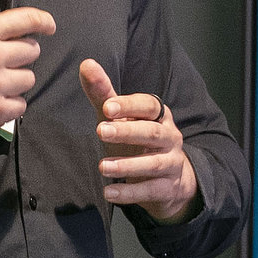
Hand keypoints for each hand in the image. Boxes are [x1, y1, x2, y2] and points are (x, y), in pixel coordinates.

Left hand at [81, 60, 197, 219]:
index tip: (107, 107)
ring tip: (102, 167)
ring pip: (154, 163)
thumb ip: (104, 94)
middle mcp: (170, 137)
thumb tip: (86, 64)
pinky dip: (130, 193)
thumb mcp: (122, 118)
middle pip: (152, 133)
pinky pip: (150, 190)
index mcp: (159, 116)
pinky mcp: (167, 188)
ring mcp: (171, 163)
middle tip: (100, 131)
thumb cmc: (139, 141)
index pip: (148, 106)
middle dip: (127, 132)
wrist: (169, 179)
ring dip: (128, 165)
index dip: (130, 105)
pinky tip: (109, 192)